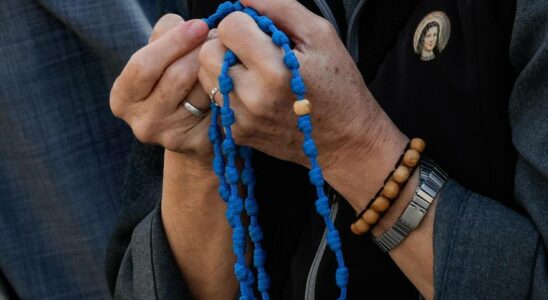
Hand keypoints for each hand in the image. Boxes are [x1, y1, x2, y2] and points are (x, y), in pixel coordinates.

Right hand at [110, 14, 212, 166]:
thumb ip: (165, 37)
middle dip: (201, 52)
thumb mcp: (158, 59)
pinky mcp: (199, 144)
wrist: (191, 129)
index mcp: (123, 98)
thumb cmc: (172, 83)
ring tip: (225, 57)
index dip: (174, 42)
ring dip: (217, 69)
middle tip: (219, 39)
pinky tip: (231, 81)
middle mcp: (143, 122)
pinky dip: (227, 90)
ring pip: (201, 92)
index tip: (199, 25)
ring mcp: (170, 137)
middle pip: (176, 77)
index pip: (144, 65)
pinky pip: (219, 107)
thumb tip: (193, 27)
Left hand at [198, 0, 407, 205]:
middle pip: (207, 52)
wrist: (345, 141)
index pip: (228, 27)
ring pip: (205, 75)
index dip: (244, 23)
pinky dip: (229, 90)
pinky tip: (254, 93)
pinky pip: (215, 99)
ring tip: (252, 71)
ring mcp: (241, 119)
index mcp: (274, 70)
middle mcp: (252, 98)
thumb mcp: (321, 36)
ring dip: (222, 66)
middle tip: (252, 50)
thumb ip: (281, 7)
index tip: (261, 32)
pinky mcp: (236, 134)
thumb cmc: (338, 86)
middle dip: (227, 44)